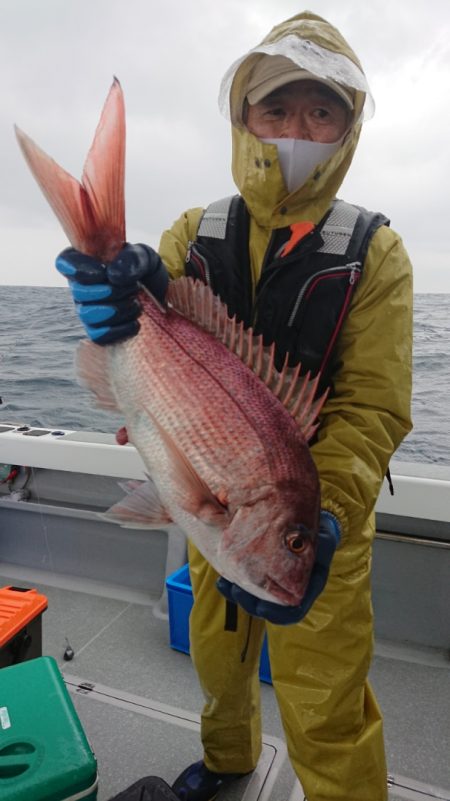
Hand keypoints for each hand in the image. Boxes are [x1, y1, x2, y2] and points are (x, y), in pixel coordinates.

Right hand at [55, 243, 168, 344]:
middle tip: (132, 288)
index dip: (78, 269)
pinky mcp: (100, 330)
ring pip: (87, 315)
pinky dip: (118, 330)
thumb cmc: (144, 271)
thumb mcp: (144, 256)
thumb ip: (131, 259)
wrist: (159, 294)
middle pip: (79, 292)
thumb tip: (113, 277)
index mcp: (87, 262)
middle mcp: (82, 287)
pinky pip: (98, 336)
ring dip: (115, 310)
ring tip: (135, 304)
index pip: (64, 262)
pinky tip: (134, 322)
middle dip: (109, 292)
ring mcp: (88, 310)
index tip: (102, 273)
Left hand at [216, 511, 340, 624]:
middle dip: (250, 604)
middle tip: (236, 591)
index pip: (293, 611)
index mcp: (308, 588)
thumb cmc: (319, 532)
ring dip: (238, 595)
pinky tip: (222, 578)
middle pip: (269, 609)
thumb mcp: (325, 537)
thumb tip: (322, 541)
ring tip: (225, 583)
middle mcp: (290, 590)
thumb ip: (324, 544)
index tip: (262, 608)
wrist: (308, 526)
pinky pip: (246, 586)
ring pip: (255, 600)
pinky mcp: (262, 575)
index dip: (277, 614)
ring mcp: (275, 585)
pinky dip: (233, 584)